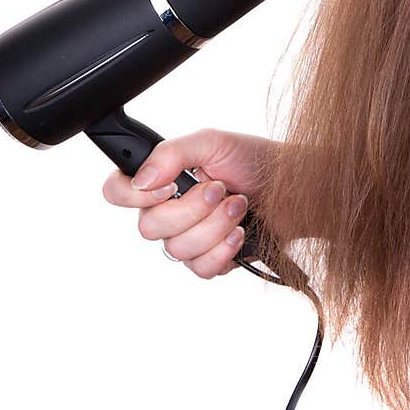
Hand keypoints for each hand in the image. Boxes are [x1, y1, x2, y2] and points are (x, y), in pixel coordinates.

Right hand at [101, 127, 271, 278]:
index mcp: (161, 179)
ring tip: (239, 206)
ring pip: (177, 249)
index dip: (132, 195)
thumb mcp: (212, 142)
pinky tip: (240, 232)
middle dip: (191, 209)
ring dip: (214, 226)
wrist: (293, 187)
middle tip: (219, 190)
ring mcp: (188, 238)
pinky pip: (200, 268)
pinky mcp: (210, 260)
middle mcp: (168, 210)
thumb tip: (143, 179)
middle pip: (148, 227)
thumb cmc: (254, 160)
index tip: (168, 187)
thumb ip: (171, 153)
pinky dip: (223, 249)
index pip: (117, 191)